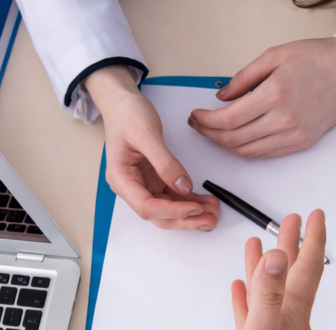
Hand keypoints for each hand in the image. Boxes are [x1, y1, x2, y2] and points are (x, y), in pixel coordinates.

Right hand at [85, 65, 219, 229]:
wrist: (122, 103)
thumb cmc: (127, 114)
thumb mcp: (146, 134)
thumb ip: (165, 163)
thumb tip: (183, 187)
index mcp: (121, 178)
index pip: (147, 207)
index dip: (172, 211)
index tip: (194, 208)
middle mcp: (131, 187)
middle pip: (158, 215)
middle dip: (185, 219)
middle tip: (209, 219)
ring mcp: (144, 184)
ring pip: (168, 209)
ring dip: (191, 213)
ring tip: (213, 212)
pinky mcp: (155, 179)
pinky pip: (174, 196)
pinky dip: (190, 201)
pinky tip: (206, 202)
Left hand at [189, 38, 335, 158]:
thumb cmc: (316, 59)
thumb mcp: (273, 55)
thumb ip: (243, 77)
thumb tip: (222, 97)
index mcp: (274, 95)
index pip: (227, 119)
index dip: (205, 121)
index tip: (196, 116)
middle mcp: (283, 120)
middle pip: (233, 140)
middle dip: (210, 135)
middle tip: (199, 125)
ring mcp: (293, 135)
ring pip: (248, 151)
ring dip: (226, 145)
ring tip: (215, 133)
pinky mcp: (301, 142)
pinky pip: (266, 154)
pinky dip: (247, 149)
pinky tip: (239, 138)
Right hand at [223, 210, 328, 329]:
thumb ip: (266, 297)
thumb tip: (275, 255)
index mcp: (291, 317)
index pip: (305, 268)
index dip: (310, 239)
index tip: (313, 214)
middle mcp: (290, 324)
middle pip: (291, 276)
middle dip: (291, 246)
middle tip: (290, 220)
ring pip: (272, 295)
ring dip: (266, 270)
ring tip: (257, 247)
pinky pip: (256, 318)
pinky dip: (250, 301)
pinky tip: (241, 296)